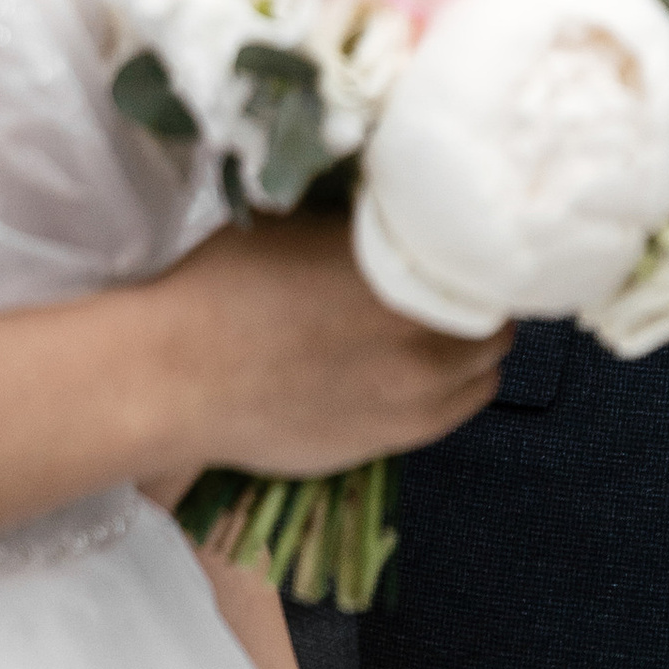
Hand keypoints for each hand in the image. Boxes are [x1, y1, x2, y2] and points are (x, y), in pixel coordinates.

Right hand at [150, 214, 509, 481]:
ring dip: (468, 355)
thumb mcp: (305, 225)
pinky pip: (445, 418)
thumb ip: (373, 230)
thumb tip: (411, 221)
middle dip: (478, 307)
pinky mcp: (381, 447)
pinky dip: (443, 393)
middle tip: (451, 291)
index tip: (467, 252)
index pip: (489, 272)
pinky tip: (410, 374)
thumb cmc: (225, 286)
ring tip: (436, 335)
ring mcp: (407, 407)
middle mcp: (423, 349)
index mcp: (407, 281)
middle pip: (495, 329)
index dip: (480, 260)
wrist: (172, 376)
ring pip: (481, 378)